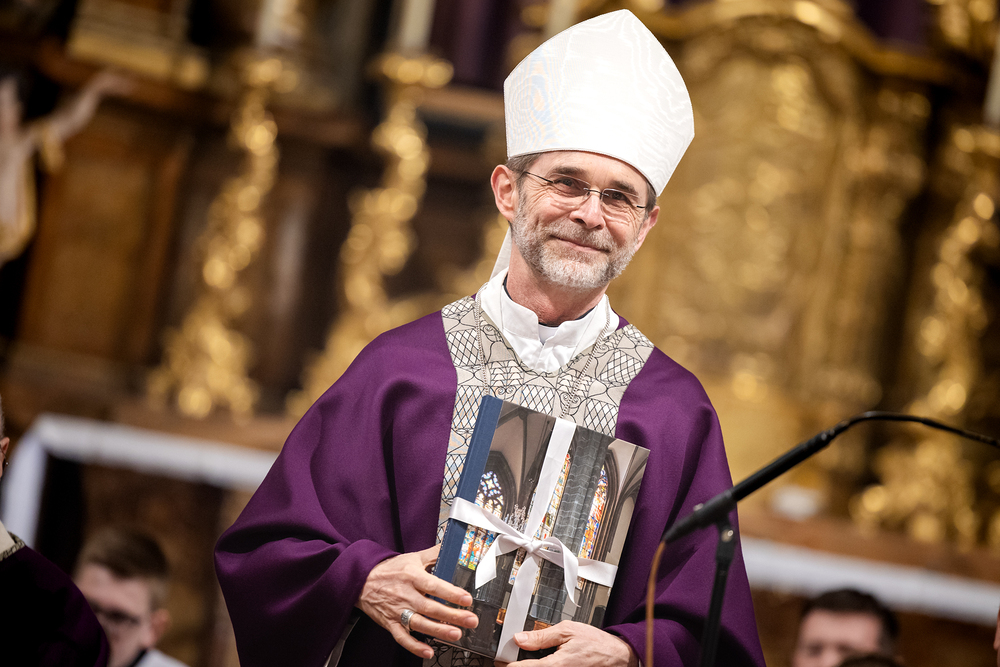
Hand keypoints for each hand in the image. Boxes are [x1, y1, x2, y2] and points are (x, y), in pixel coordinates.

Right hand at [356, 545, 478, 659]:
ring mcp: (398, 611)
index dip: (451, 593)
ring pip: (420, 623)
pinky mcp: (390, 623)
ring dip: (438, 631)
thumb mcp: (413, 557)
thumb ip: (435, 554)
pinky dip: (414, 646)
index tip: (466, 599)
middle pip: (431, 607)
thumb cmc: (391, 570)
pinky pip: (402, 637)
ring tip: (456, 635)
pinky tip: (428, 652)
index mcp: (412, 577)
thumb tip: (454, 547)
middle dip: (452, 615)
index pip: (434, 585)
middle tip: (470, 620)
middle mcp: (406, 595)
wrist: (362, 580)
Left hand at [501, 621, 637, 666]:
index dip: (508, 665)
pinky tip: (538, 663)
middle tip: (507, 661)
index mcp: (557, 665)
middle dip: (518, 666)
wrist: (618, 656)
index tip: (500, 662)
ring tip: (523, 661)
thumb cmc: (597, 643)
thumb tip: (520, 638)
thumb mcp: (568, 631)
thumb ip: (542, 635)